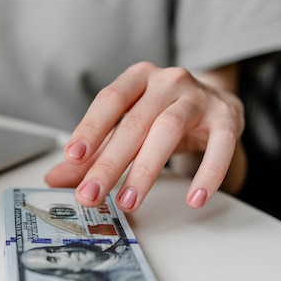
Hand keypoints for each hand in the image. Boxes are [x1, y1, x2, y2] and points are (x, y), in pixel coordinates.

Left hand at [45, 62, 243, 211]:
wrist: (215, 102)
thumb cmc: (161, 115)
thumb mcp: (126, 128)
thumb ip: (93, 153)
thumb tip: (54, 178)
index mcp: (137, 79)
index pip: (109, 100)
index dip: (90, 128)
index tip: (73, 156)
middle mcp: (167, 81)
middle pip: (134, 122)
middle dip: (110, 163)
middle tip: (91, 194)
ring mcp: (198, 97)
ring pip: (169, 129)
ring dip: (146, 169)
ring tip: (129, 202)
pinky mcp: (226, 117)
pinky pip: (220, 145)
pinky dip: (208, 173)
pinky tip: (194, 199)